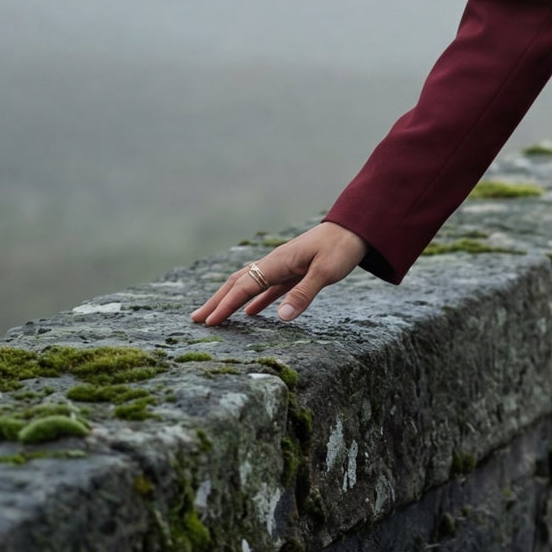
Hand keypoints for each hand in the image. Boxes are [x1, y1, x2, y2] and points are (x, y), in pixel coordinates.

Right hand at [189, 221, 368, 326]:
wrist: (355, 229)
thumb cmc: (341, 248)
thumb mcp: (325, 272)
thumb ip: (303, 295)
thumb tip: (281, 318)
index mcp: (278, 262)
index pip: (244, 286)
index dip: (226, 305)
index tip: (210, 322)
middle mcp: (274, 263)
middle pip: (237, 283)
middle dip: (216, 302)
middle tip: (196, 320)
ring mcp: (282, 267)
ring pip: (248, 284)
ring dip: (230, 300)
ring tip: (214, 317)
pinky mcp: (293, 271)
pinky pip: (266, 288)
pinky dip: (254, 300)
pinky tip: (250, 314)